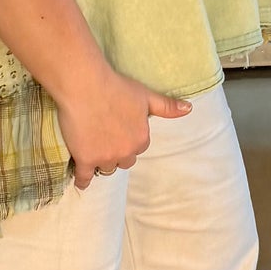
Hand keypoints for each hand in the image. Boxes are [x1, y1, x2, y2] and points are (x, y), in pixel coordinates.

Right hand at [55, 65, 190, 188]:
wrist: (86, 87)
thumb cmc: (116, 88)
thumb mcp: (146, 96)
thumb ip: (167, 107)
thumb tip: (189, 109)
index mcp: (141, 139)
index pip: (139, 147)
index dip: (130, 139)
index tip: (121, 131)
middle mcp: (125, 152)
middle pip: (124, 160)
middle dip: (118, 152)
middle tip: (106, 139)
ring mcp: (104, 157)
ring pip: (106, 168)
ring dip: (102, 162)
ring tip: (93, 153)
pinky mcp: (85, 159)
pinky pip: (84, 177)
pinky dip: (83, 180)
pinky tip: (82, 182)